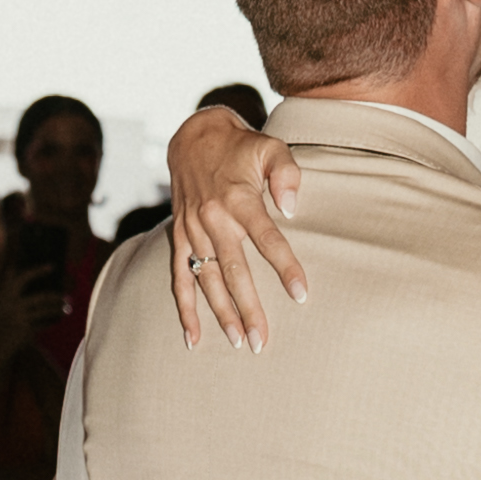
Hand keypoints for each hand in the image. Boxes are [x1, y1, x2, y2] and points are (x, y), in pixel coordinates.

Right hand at [170, 107, 307, 349]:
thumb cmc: (242, 147)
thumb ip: (287, 173)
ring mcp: (192, 230)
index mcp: (238, 198)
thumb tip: (291, 208)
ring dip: (221, 313)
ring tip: (239, 342)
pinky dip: (185, 308)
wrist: (194, 137)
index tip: (301, 294)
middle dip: (248, 307)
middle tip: (261, 340)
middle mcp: (212, 217)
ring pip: (207, 279)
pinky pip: (179, 277)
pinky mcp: (179, 236)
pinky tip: (193, 337)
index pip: (267, 238)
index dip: (285, 266)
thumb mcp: (271, 147)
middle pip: (233, 270)